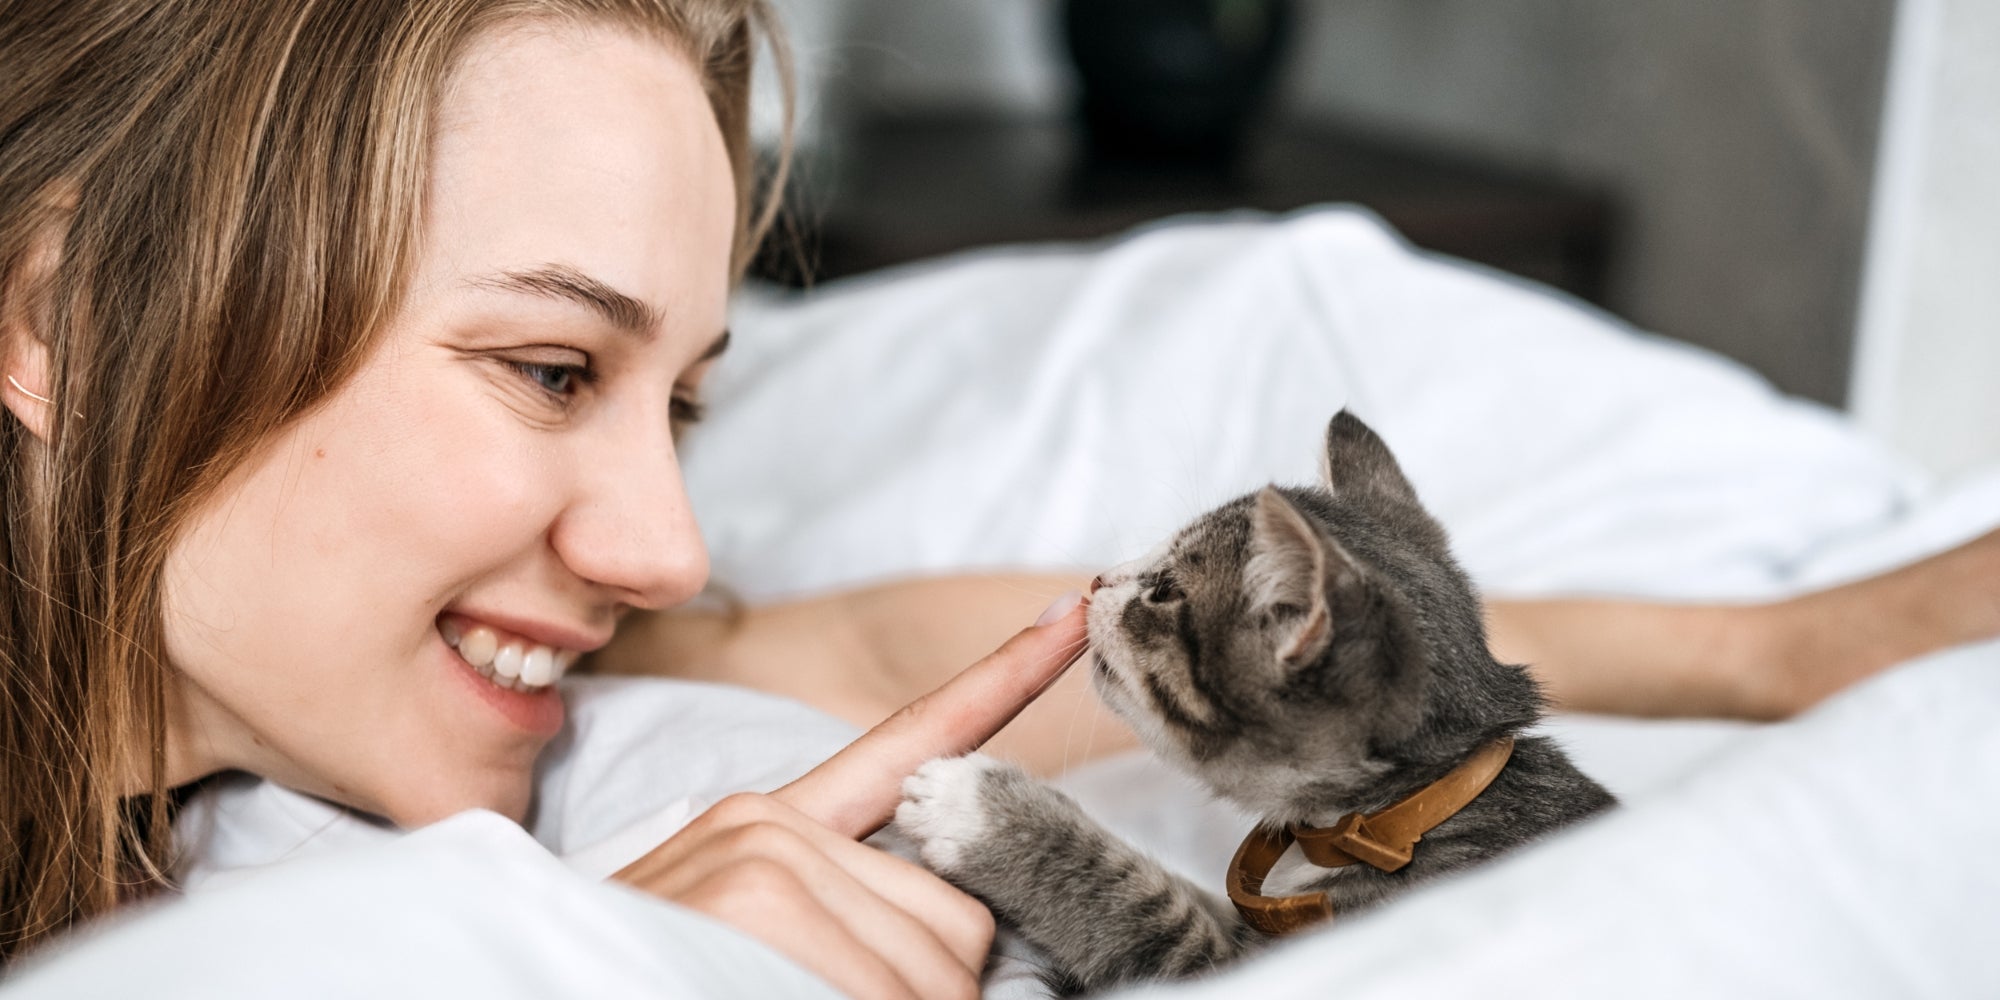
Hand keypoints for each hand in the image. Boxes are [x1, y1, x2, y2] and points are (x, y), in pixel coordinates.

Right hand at [611, 593, 1087, 999]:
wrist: (533, 983)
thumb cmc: (652, 979)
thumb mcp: (743, 942)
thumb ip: (843, 918)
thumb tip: (958, 950)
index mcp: (772, 828)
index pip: (911, 742)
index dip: (1004, 676)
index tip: (1072, 612)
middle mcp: (766, 824)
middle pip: (955, 913)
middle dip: (926, 991)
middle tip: (821, 999)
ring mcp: (759, 857)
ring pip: (941, 963)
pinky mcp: (750, 900)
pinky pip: (894, 982)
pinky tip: (777, 995)